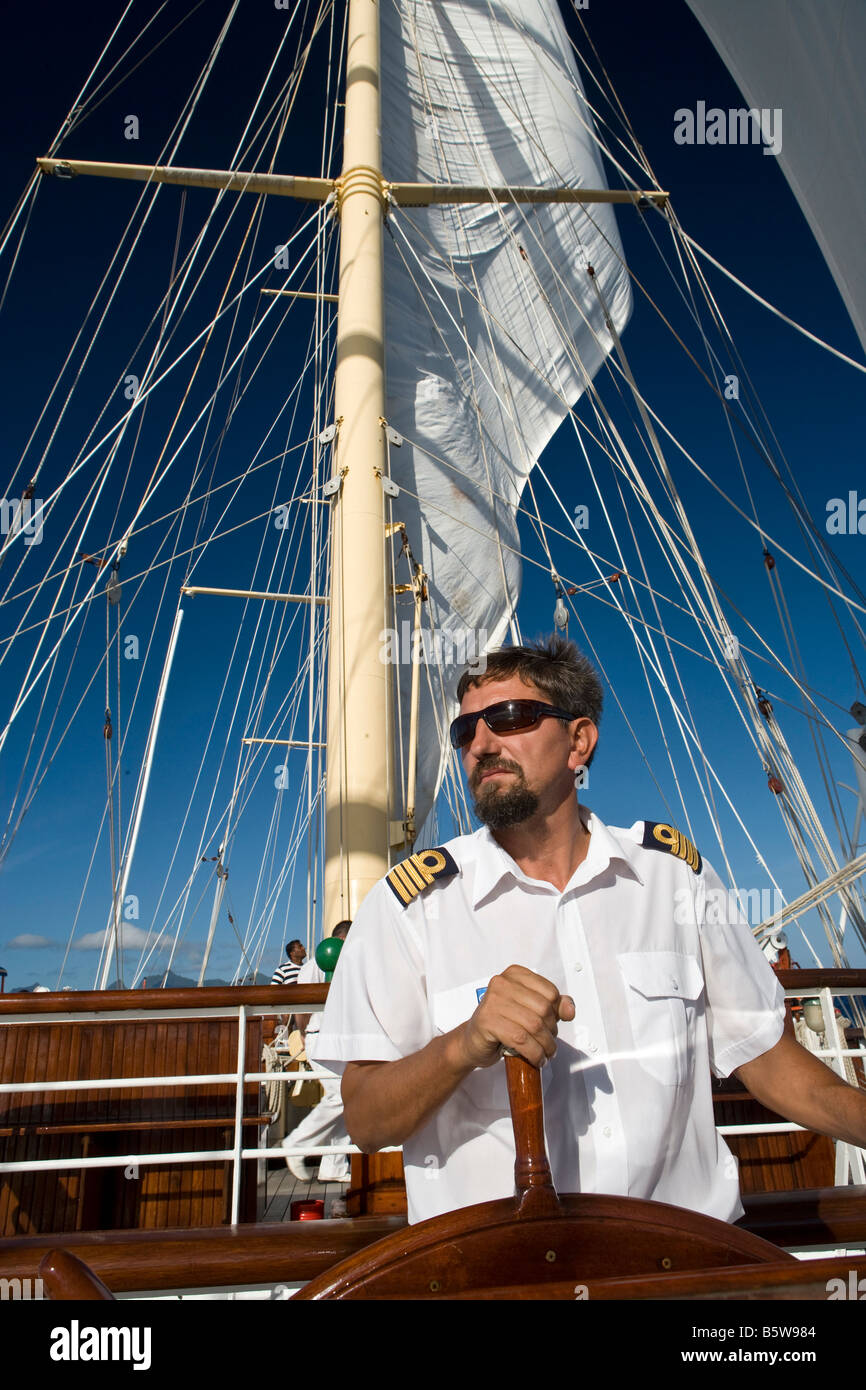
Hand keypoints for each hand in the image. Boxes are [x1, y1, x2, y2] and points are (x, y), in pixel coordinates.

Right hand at [455, 964, 574, 1069]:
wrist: (473, 1041)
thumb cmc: (501, 1023)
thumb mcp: (529, 1010)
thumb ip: (553, 1006)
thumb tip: (569, 1009)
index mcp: (514, 975)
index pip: (549, 991)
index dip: (557, 1012)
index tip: (553, 1024)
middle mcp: (502, 984)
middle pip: (543, 1009)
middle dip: (551, 1032)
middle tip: (549, 1043)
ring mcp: (492, 1001)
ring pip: (534, 1025)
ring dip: (545, 1045)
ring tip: (545, 1053)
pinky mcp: (487, 1021)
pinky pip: (521, 1039)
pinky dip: (534, 1053)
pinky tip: (536, 1058)